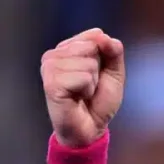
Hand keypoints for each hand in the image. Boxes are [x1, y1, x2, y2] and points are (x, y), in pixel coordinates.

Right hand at [41, 28, 125, 146]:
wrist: (91, 128)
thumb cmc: (99, 101)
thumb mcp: (114, 72)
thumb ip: (113, 51)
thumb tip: (104, 36)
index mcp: (67, 48)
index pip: (95, 35)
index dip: (104, 58)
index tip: (96, 74)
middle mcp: (54, 55)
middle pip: (91, 47)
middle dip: (98, 70)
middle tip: (88, 86)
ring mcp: (49, 68)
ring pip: (87, 63)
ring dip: (92, 82)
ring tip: (82, 93)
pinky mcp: (51, 83)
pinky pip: (83, 77)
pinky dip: (87, 90)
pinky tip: (77, 98)